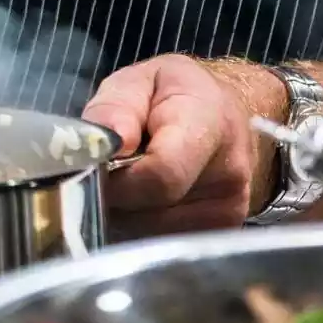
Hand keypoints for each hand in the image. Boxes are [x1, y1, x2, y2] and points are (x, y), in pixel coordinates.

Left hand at [81, 54, 287, 239]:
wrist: (223, 112)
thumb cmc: (173, 93)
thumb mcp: (140, 79)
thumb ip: (118, 105)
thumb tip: (106, 141)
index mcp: (209, 125)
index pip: (162, 175)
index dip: (116, 177)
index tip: (94, 164)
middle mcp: (228, 175)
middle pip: (150, 210)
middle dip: (113, 195)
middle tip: (104, 169)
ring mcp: (229, 211)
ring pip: (150, 233)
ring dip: (123, 213)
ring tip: (125, 179)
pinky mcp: (220, 232)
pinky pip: (161, 242)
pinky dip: (138, 225)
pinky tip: (139, 198)